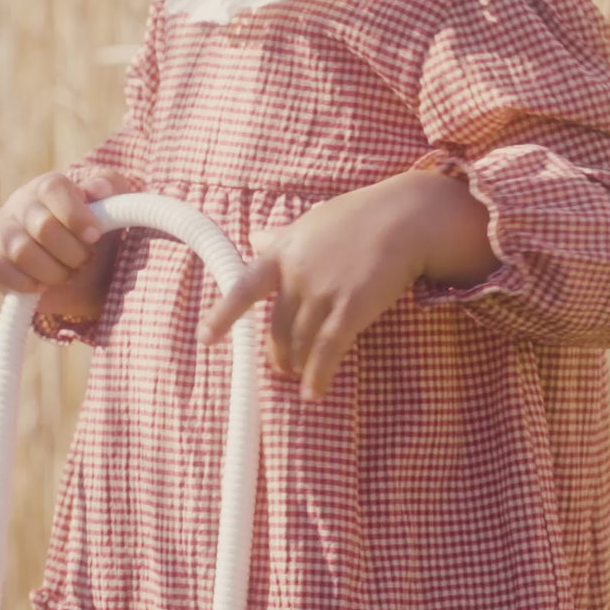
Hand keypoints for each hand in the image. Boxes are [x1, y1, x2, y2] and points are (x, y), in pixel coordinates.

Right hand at [0, 170, 133, 317]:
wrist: (74, 270)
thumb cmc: (93, 232)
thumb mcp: (111, 208)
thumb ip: (110, 190)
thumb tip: (98, 189)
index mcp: (49, 186)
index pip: (54, 188)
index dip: (76, 214)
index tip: (95, 236)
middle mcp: (20, 202)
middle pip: (43, 227)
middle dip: (73, 253)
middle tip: (85, 261)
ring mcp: (1, 229)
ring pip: (22, 252)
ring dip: (54, 272)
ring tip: (67, 273)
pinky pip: (1, 272)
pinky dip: (29, 284)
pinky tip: (44, 284)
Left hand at [199, 172, 489, 400]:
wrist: (404, 218)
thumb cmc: (358, 217)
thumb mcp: (311, 222)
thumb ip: (280, 237)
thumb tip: (253, 237)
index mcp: (283, 251)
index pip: (244, 286)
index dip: (223, 314)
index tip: (205, 338)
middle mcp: (298, 274)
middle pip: (278, 327)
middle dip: (278, 352)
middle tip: (281, 367)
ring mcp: (323, 291)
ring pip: (301, 342)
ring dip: (298, 366)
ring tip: (300, 377)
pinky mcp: (351, 308)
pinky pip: (328, 351)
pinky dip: (318, 375)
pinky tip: (314, 392)